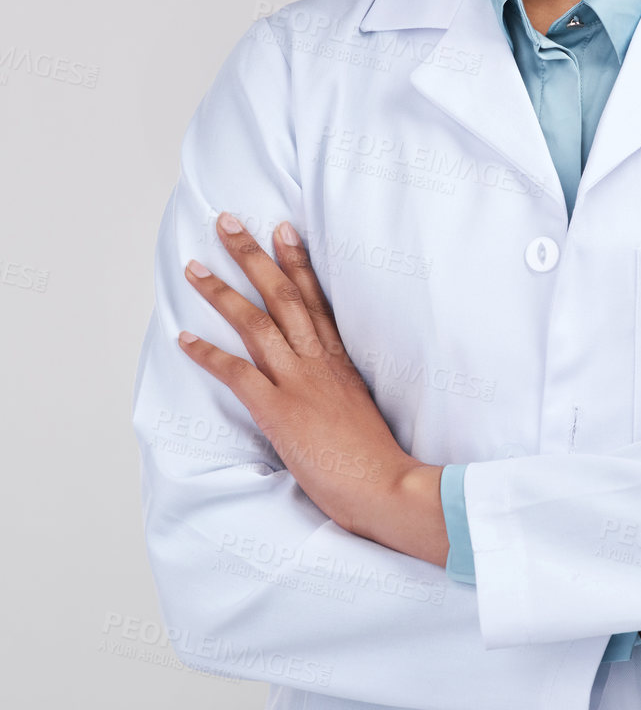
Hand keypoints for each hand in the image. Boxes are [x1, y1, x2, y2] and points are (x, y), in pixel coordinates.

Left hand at [177, 213, 447, 563]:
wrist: (388, 487)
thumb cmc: (377, 461)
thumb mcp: (362, 412)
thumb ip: (341, 391)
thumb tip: (328, 390)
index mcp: (341, 362)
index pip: (316, 299)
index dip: (297, 262)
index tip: (283, 230)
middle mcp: (320, 362)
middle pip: (282, 297)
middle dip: (252, 256)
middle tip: (228, 223)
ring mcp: (300, 383)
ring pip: (256, 323)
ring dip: (221, 291)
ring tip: (195, 266)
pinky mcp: (280, 410)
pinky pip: (237, 373)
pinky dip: (208, 354)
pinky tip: (184, 339)